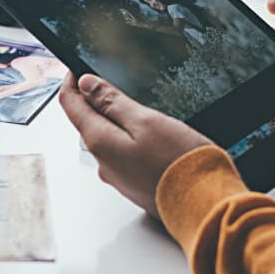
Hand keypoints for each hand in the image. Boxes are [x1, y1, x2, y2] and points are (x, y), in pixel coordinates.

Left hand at [59, 74, 212, 217]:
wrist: (204, 204)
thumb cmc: (179, 162)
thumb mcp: (146, 121)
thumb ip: (112, 102)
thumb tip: (85, 85)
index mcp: (100, 142)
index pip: (70, 105)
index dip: (72, 82)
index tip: (78, 69)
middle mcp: (103, 162)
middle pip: (88, 123)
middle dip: (94, 102)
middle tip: (110, 83)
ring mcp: (118, 177)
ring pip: (108, 140)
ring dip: (115, 123)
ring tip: (138, 109)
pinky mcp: (134, 185)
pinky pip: (124, 156)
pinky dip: (131, 141)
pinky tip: (152, 138)